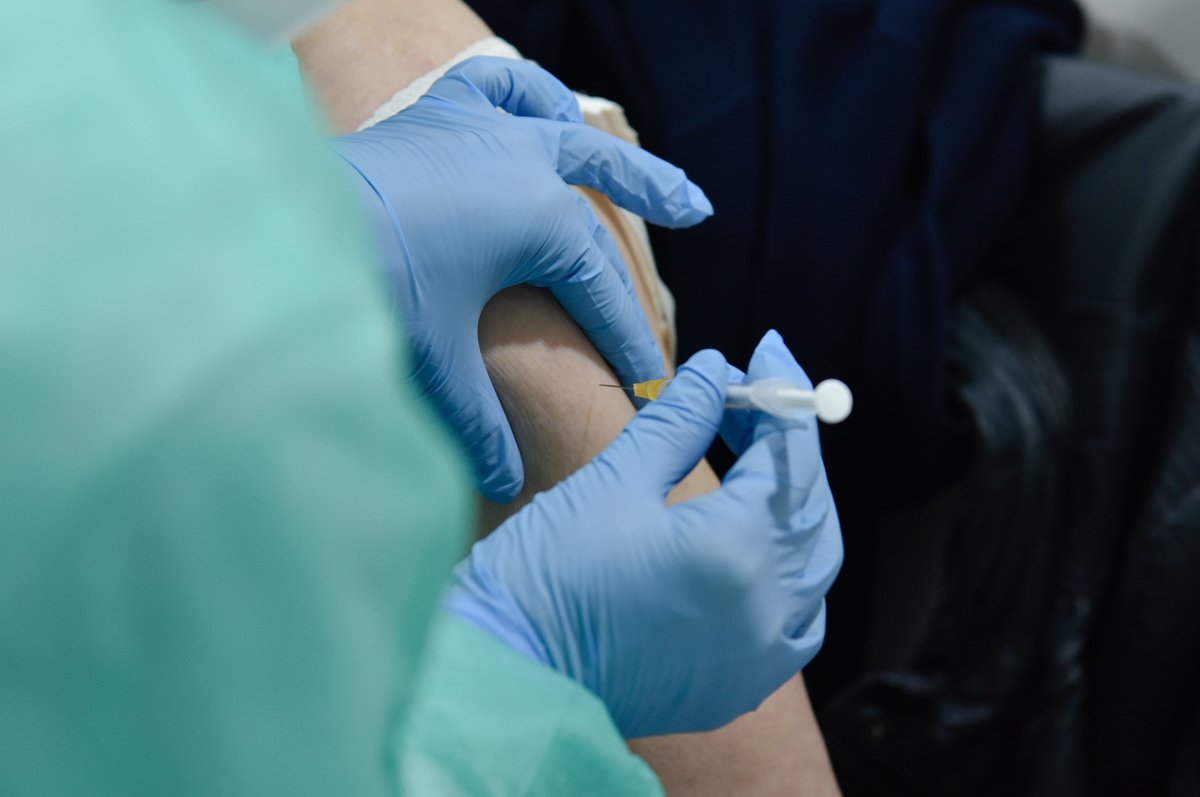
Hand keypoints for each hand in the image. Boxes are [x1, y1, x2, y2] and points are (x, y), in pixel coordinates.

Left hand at [332, 56, 712, 501]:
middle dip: (656, 196)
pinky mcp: (432, 116)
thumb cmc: (371, 286)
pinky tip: (534, 109)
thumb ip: (479, 425)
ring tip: (621, 149)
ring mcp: (478, 129)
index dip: (630, 338)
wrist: (275, 220)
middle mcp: (523, 160)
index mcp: (542, 218)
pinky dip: (522, 95)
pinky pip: (494, 88)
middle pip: (607, 178)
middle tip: (699, 209)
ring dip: (597, 138)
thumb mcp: (435, 359)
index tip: (650, 380)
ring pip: (559, 121)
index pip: (603, 288)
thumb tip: (507, 484)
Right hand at [446, 331, 842, 736]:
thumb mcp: (613, 482)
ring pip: (814, 565)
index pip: (787, 457)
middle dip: (790, 449)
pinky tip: (759, 544)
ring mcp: (760, 657)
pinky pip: (798, 620)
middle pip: (810, 508)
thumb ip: (677, 421)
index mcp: (734, 552)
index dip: (784, 397)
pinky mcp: (741, 685)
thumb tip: (712, 370)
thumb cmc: (546, 575)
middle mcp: (765, 610)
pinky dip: (793, 573)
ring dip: (797, 507)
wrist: (508, 677)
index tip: (769, 351)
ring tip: (758, 462)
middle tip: (758, 401)